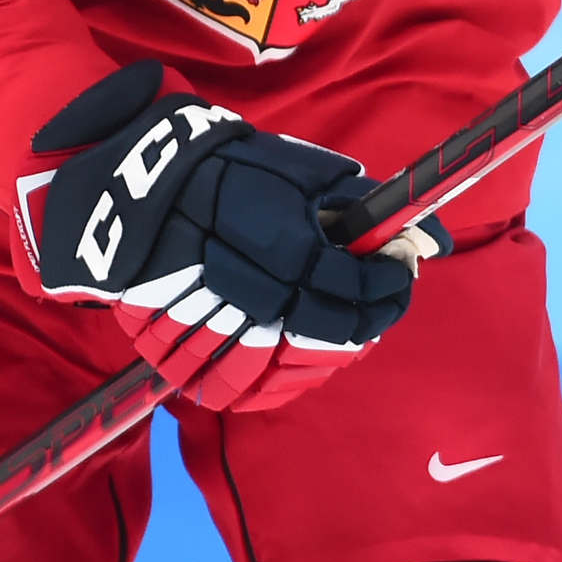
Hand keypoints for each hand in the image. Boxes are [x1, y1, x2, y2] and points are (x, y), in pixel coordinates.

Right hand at [11, 62, 446, 410]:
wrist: (132, 191)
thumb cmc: (221, 170)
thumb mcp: (294, 170)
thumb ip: (359, 204)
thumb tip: (429, 239)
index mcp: (281, 250)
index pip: (359, 292)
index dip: (392, 284)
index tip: (400, 268)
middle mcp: (251, 300)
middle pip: (335, 339)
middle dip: (371, 318)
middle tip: (378, 296)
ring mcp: (217, 335)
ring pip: (296, 373)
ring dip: (331, 353)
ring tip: (341, 325)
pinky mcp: (185, 356)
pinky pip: (247, 392)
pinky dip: (282, 382)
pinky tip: (298, 356)